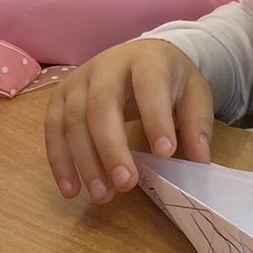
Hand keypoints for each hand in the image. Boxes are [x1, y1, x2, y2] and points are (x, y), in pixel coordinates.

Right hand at [43, 39, 213, 203]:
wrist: (141, 57)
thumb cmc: (169, 80)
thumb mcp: (194, 93)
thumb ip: (197, 124)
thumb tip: (199, 159)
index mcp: (146, 59)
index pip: (149, 85)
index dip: (155, 118)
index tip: (165, 154)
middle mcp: (106, 65)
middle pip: (101, 104)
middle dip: (111, 147)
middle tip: (126, 183)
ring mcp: (78, 80)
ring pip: (73, 119)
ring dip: (84, 161)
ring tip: (102, 195)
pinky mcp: (60, 97)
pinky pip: (53, 130)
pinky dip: (60, 161)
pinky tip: (71, 189)